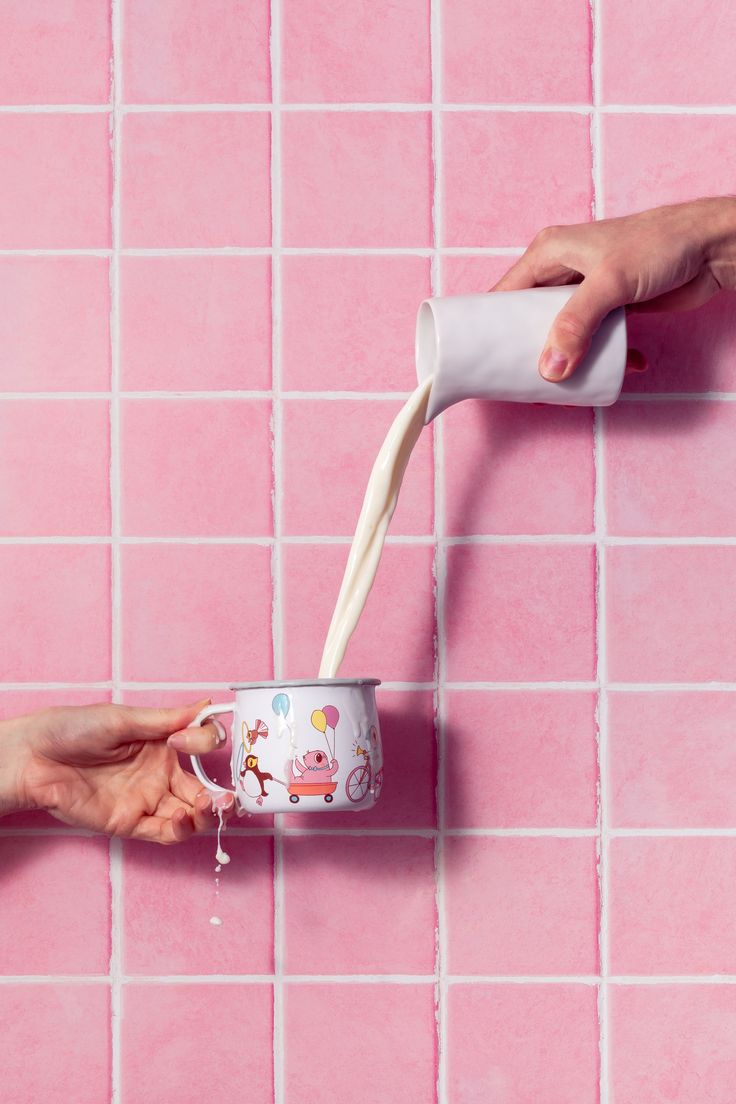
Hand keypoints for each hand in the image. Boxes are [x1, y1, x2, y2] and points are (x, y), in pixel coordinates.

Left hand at [0, 701, 233, 843]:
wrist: (34, 757)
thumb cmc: (73, 729)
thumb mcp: (124, 719)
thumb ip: (167, 720)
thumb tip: (207, 708)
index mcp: (162, 746)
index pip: (201, 750)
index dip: (205, 745)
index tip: (187, 740)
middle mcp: (159, 775)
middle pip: (202, 792)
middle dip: (222, 797)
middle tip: (230, 798)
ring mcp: (145, 800)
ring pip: (189, 816)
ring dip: (206, 816)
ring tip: (209, 808)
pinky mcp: (128, 823)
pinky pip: (162, 833)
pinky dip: (179, 830)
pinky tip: (182, 818)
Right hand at [492, 197, 735, 381]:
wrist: (711, 246)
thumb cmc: (659, 246)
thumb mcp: (610, 282)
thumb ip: (577, 324)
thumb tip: (550, 370)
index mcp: (548, 253)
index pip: (506, 295)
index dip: (492, 329)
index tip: (487, 363)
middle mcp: (562, 270)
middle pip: (530, 319)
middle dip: (531, 353)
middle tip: (526, 385)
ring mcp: (586, 290)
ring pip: (562, 333)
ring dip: (569, 360)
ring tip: (567, 388)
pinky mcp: (610, 305)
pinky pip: (593, 338)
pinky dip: (603, 357)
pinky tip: (619, 369)